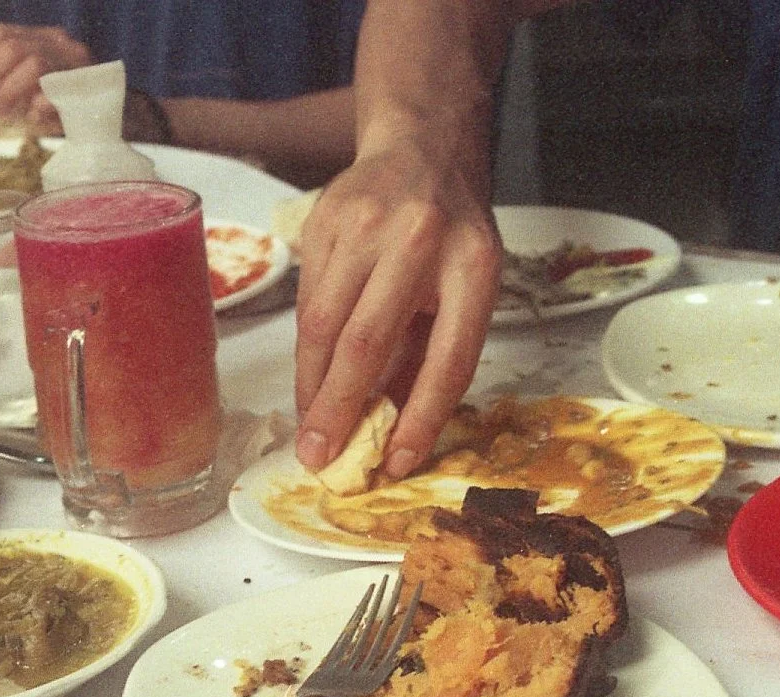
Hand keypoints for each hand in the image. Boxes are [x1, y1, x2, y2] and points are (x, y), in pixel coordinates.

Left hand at [0, 23, 92, 119]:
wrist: (115, 123)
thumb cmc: (65, 105)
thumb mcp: (24, 89)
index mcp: (45, 39)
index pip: (2, 34)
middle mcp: (64, 45)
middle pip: (14, 47)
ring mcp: (82, 66)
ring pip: (35, 64)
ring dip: (9, 89)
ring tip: (0, 113)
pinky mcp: (95, 90)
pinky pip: (62, 92)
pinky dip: (41, 105)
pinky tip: (32, 117)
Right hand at [293, 136, 501, 479]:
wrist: (423, 151)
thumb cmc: (453, 237)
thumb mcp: (468, 290)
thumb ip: (434, 353)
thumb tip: (398, 433)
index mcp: (472, 268)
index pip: (447, 359)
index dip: (420, 418)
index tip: (395, 462)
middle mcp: (419, 242)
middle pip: (367, 342)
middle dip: (339, 410)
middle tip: (320, 457)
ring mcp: (365, 227)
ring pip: (324, 324)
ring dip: (311, 387)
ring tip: (308, 429)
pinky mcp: (324, 221)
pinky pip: (309, 301)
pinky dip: (307, 349)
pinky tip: (309, 378)